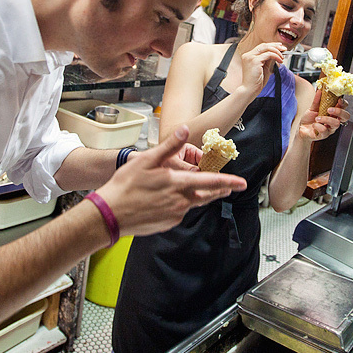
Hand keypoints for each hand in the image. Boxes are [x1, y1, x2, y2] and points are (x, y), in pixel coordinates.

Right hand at [97, 126, 246, 236]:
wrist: (110, 215)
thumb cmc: (125, 186)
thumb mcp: (147, 160)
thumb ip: (169, 146)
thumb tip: (185, 130)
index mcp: (177, 183)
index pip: (210, 182)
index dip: (228, 182)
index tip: (242, 183)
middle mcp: (180, 201)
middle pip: (207, 196)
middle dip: (220, 191)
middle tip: (230, 187)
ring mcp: (175, 214)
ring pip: (194, 204)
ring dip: (201, 197)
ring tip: (206, 191)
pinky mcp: (167, 223)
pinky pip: (180, 212)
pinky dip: (182, 204)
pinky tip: (172, 200)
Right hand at [240, 42, 285, 95]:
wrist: (249, 90)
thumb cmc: (256, 82)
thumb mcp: (264, 68)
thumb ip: (269, 60)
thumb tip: (276, 53)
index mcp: (249, 56)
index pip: (261, 47)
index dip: (272, 45)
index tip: (280, 47)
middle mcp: (248, 55)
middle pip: (264, 45)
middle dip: (276, 46)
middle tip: (284, 48)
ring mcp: (250, 57)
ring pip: (266, 48)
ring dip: (277, 51)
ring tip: (282, 57)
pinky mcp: (254, 61)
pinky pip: (268, 54)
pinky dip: (276, 56)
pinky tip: (280, 60)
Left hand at [298, 89, 350, 140]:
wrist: (302, 129)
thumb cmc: (310, 119)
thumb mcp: (313, 108)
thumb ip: (317, 100)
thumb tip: (320, 90)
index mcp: (333, 112)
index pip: (344, 107)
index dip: (344, 103)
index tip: (339, 99)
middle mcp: (334, 120)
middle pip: (346, 116)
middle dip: (339, 111)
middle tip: (329, 109)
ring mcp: (331, 128)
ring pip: (336, 124)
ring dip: (326, 119)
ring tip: (317, 118)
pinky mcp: (324, 135)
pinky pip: (325, 131)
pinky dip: (318, 126)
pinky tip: (314, 125)